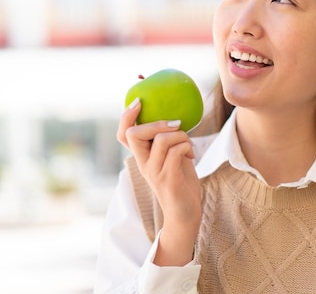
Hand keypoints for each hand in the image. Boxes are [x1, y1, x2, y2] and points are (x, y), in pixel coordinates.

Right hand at [117, 99, 201, 265]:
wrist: (184, 214)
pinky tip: (192, 155)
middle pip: (135, 134)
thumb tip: (176, 115)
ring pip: (162, 139)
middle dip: (156, 123)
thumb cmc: (181, 182)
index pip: (123, 135)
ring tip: (188, 144)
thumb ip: (168, 141)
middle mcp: (144, 164)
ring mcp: (155, 172)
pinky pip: (176, 151)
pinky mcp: (169, 179)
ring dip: (181, 136)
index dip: (126, 116)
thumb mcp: (171, 158)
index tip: (138, 101)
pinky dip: (187, 147)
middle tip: (175, 123)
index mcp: (141, 157)